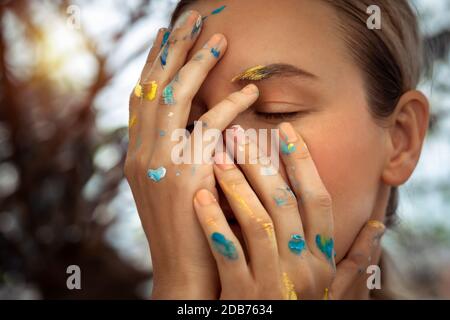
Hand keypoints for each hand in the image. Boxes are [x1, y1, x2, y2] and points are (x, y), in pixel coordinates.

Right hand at [124, 11, 258, 298]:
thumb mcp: (171, 190)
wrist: (183, 274)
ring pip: (175, 98)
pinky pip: (208, 128)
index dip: (151, 65)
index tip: (165, 37)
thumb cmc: (186, 231)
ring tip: (217, 37)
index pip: (140, 99)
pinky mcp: (185, 175)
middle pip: (152, 88)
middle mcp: (141, 155)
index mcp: (137, 157)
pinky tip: (250, 90)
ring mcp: (159, 164)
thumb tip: (195, 127)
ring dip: (196, 64)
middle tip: (189, 19)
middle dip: (171, 51)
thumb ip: (175, 157)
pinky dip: (229, 106)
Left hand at [193, 123, 385, 298]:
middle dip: (261, 163)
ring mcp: (273, 282)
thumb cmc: (295, 308)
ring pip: (257, 220)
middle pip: (284, 203)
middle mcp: (303, 268)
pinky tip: (199, 196)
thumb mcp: (329, 289)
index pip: (318, 200)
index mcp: (322, 260)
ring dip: (236, 184)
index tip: (286, 131)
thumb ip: (353, 260)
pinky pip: (227, 250)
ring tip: (217, 155)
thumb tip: (379, 227)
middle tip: (239, 133)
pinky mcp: (242, 295)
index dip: (302, 162)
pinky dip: (213, 221)